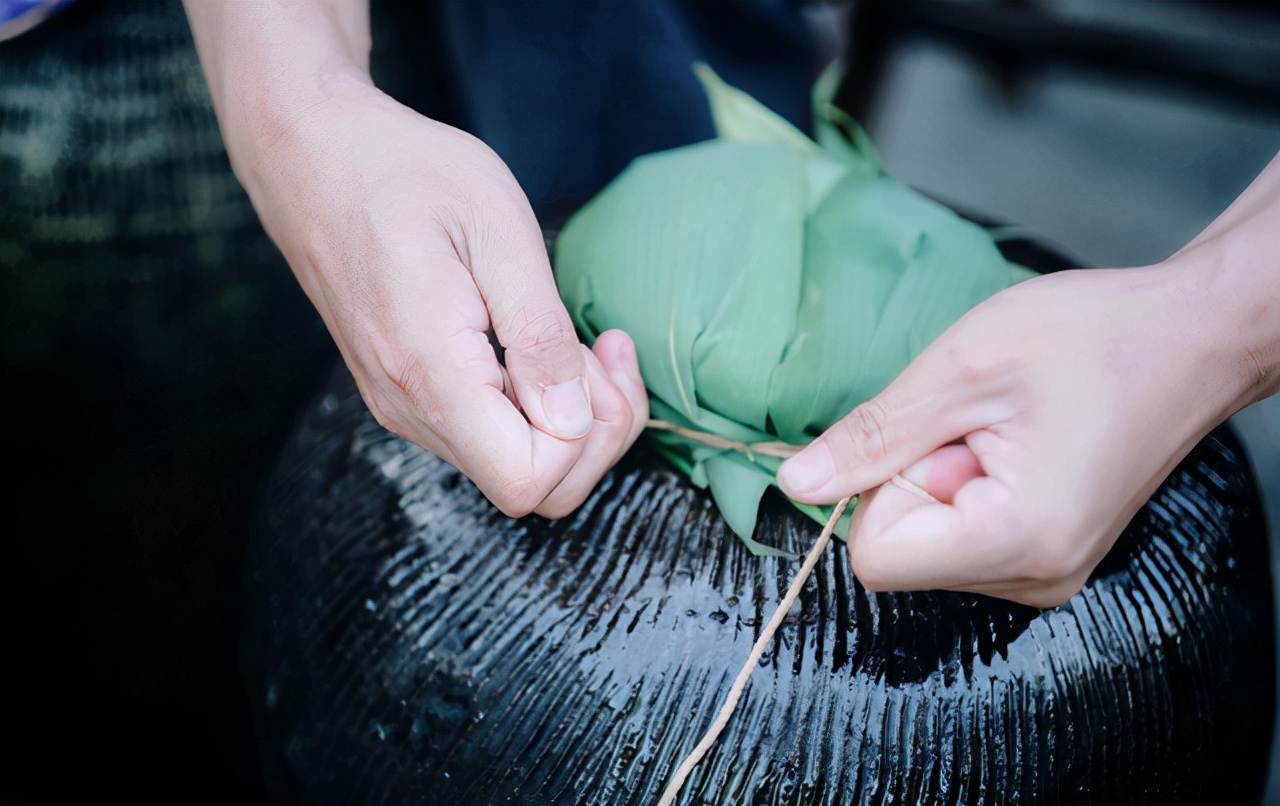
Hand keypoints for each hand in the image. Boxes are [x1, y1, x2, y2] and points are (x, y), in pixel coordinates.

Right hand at [235, 79, 647, 517]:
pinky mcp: (406, 393)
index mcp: (430, 370)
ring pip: (510, 465)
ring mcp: (402, 405)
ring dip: (569, 418)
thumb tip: (573, 420)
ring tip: (584, 341)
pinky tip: (544, 348)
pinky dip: (534, 406)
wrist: (311, 156)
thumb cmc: (405, 172)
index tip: (601, 353)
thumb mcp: (498, 227)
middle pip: (528, 488)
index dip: (588, 435)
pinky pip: (486, 435)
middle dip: (594, 434)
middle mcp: (409, 406)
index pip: (527, 479)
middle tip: (607, 351)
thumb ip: (538, 333)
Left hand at [778, 246, 1274, 606]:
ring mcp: (1046, 573)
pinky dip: (967, 485)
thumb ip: (873, 436)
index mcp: (1017, 540)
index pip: (874, 557)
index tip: (938, 433)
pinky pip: (961, 536)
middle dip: (916, 478)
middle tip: (980, 423)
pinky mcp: (1047, 555)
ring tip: (1005, 429)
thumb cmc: (1093, 337)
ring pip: (928, 544)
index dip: (882, 485)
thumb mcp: (961, 369)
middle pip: (900, 553)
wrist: (1192, 338)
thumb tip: (795, 484)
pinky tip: (1016, 444)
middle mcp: (1035, 577)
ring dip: (942, 478)